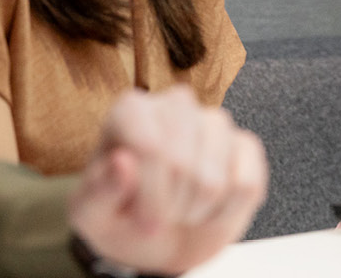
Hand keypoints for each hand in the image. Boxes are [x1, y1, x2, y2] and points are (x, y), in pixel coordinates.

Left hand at [68, 86, 266, 275]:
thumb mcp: (93, 213)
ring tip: (182, 211)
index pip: (150, 146)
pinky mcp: (245, 146)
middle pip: (183, 163)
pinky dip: (227, 212)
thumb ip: (101, 190)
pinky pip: (247, 185)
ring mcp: (214, 122)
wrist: (158, 236)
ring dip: (197, 212)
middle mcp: (174, 105)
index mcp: (130, 111)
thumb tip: (122, 163)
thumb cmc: (121, 217)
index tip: (144, 221)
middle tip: (161, 216)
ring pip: (216, 179)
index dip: (150, 195)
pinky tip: (209, 209)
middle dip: (171, 206)